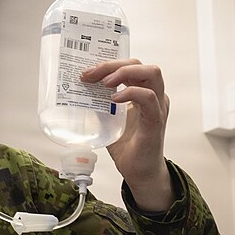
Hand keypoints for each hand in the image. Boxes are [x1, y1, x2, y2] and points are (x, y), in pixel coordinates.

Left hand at [81, 59, 173, 211]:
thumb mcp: (106, 119)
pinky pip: (149, 98)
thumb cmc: (127, 146)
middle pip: (140, 64)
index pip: (130, 65)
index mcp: (143, 92)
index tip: (87, 71)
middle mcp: (154, 95)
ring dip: (124, 72)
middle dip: (113, 64)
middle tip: (91, 74)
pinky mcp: (156, 120)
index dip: (108, 64)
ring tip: (104, 83)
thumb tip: (77, 92)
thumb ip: (98, 105)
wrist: (138, 171)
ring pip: (151, 73)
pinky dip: (131, 92)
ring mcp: (157, 106)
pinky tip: (114, 99)